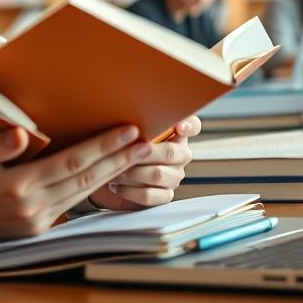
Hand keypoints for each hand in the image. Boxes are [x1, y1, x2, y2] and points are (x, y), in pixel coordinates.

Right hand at [0, 125, 149, 250]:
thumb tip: (21, 134)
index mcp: (18, 187)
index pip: (72, 163)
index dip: (103, 147)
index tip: (127, 132)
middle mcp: (33, 208)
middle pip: (87, 179)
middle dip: (119, 160)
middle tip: (147, 142)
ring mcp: (36, 221)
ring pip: (84, 193)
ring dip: (112, 174)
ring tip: (135, 155)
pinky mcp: (35, 228)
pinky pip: (72, 203)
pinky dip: (92, 187)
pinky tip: (105, 174)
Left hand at [84, 115, 200, 210]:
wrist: (109, 174)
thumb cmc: (119, 145)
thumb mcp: (126, 128)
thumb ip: (133, 120)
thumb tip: (124, 107)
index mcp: (176, 133)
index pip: (193, 125)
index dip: (189, 125)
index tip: (179, 126)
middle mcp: (179, 154)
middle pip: (171, 153)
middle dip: (145, 152)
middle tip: (124, 151)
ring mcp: (174, 176)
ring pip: (158, 175)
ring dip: (132, 172)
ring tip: (114, 169)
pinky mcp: (164, 196)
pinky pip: (150, 195)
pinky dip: (130, 191)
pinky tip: (116, 185)